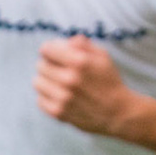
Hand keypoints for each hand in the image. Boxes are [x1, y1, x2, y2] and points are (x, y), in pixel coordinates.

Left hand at [35, 36, 149, 138]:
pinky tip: (61, 97)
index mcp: (80, 62)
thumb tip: (67, 41)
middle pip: (40, 65)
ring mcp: (63, 97)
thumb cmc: (109, 81)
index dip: (51, 49)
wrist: (118, 112)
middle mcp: (69, 79)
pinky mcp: (59, 113)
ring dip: (47, 81)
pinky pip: (40, 100)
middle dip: (50, 65)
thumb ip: (83, 45)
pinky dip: (48, 98)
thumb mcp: (103, 56)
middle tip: (61, 71)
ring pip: (37, 82)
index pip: (46, 49)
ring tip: (60, 84)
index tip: (56, 54)